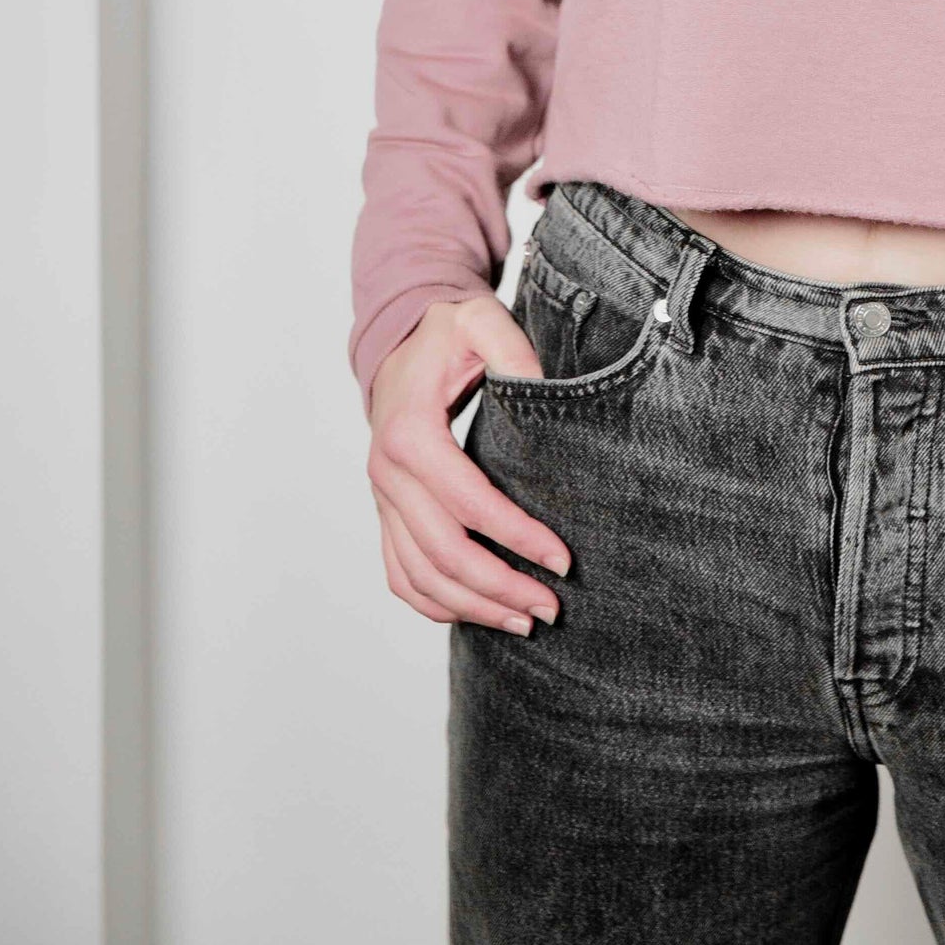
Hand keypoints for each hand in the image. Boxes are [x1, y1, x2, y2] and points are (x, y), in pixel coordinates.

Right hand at [366, 294, 573, 633]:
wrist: (401, 339)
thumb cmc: (447, 332)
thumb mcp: (482, 322)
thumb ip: (515, 352)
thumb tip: (549, 394)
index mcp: (411, 433)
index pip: (468, 502)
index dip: (517, 537)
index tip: (563, 560)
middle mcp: (387, 473)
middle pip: (443, 552)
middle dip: (499, 587)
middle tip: (550, 608)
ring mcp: (382, 497)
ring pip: (419, 574)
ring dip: (471, 607)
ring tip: (523, 622)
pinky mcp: (385, 510)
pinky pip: (399, 572)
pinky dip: (433, 602)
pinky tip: (474, 614)